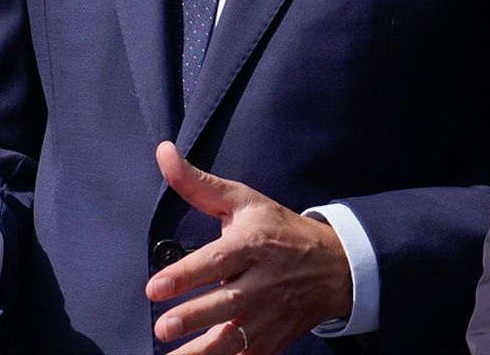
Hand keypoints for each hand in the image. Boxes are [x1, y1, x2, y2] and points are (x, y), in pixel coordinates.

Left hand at [147, 142, 352, 352]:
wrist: (333, 267)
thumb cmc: (279, 230)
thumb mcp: (244, 201)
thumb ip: (198, 184)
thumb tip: (163, 154)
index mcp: (253, 244)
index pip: (218, 260)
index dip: (186, 275)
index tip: (156, 286)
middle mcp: (263, 282)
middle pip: (226, 303)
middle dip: (194, 317)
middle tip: (163, 326)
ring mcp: (270, 315)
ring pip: (235, 338)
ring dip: (202, 351)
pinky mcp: (273, 341)